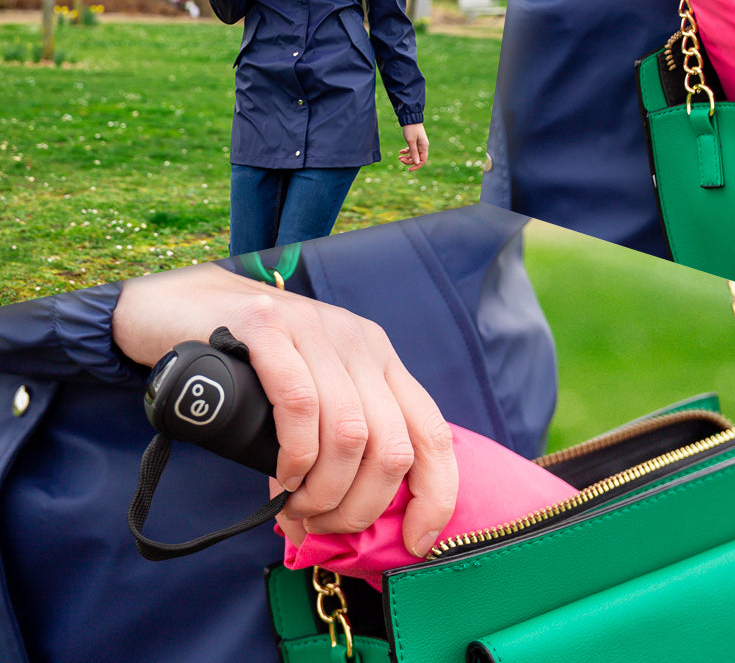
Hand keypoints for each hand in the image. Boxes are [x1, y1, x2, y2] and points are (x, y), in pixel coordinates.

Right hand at [111, 262, 457, 556]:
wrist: (184, 306)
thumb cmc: (249, 369)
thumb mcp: (309, 404)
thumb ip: (329, 456)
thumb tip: (330, 533)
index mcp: (382, 362)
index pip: (433, 432)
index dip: (436, 494)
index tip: (417, 541)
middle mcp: (360, 343)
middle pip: (391, 445)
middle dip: (360, 506)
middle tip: (320, 525)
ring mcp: (317, 330)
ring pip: (350, 433)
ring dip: (323, 491)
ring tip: (294, 505)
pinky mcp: (269, 328)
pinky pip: (300, 404)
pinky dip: (295, 456)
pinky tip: (282, 474)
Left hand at [399, 123, 428, 171]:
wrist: (410, 118)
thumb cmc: (411, 129)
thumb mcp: (411, 141)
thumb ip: (414, 152)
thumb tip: (416, 163)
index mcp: (424, 147)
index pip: (422, 161)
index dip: (416, 166)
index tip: (409, 170)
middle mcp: (423, 146)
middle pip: (417, 158)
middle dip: (409, 161)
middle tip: (400, 159)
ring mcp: (419, 144)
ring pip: (413, 154)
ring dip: (407, 157)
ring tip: (399, 157)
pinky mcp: (415, 141)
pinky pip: (411, 149)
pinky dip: (406, 151)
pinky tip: (400, 152)